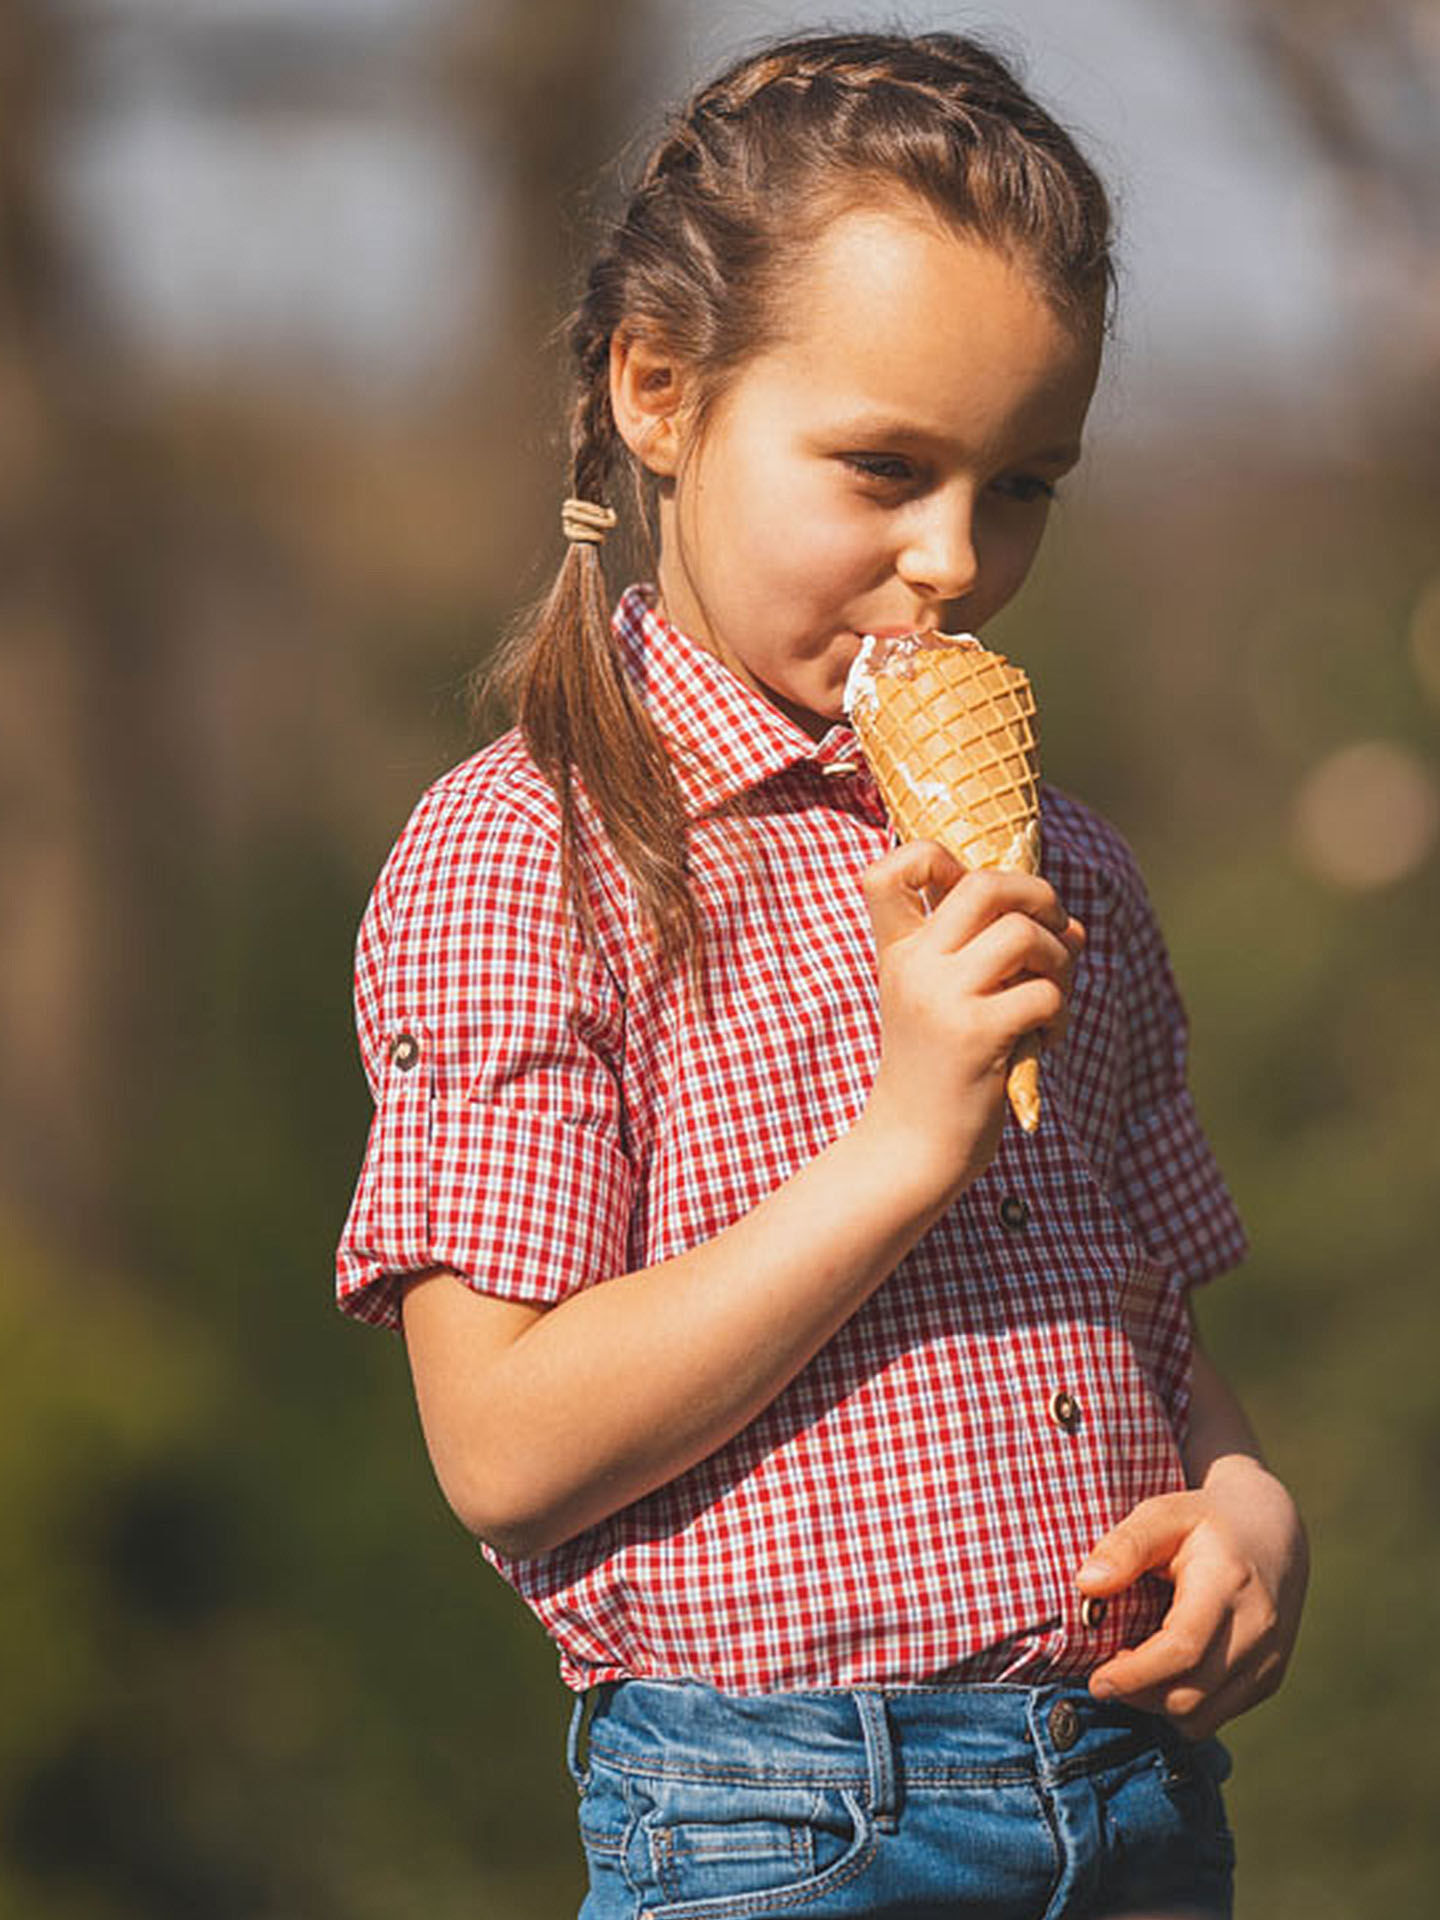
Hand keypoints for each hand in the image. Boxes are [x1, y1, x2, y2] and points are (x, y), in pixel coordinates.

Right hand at [859, 841, 1083, 1202]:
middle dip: (1038, 897)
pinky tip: (1045, 1037)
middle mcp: (914, 966)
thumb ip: (984, 954)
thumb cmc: (937, 1071)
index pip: (890, 868)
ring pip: (1024, 933)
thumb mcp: (938, 1002)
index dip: (937, 858)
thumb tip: (1071, 924)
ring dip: (1059, 959)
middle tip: (1053, 932)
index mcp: (898, 952)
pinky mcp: (977, 1034)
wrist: (911, 1147)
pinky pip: (1044, 991)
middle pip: (984, 882)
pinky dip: (1059, 1010)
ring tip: (1052, 994)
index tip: (979, 896)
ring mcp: (942, 998)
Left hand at [1078, 1456, 1308, 1739]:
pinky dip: (1184, 1706)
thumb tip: (1087, 1584)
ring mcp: (1269, 1659)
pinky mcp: (1269, 1679)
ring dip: (1158, 1704)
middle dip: (1138, 1694)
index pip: (1182, 1649)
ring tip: (1135, 1667)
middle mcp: (1258, 1629)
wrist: (1271, 1533)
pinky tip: (1164, 1672)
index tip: (1098, 1681)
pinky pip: (1218, 1715)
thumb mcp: (1161, 1515)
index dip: (1135, 1675)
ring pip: (1203, 1716)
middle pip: (1190, 1694)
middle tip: (1107, 1669)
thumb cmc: (1204, 1521)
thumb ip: (1125, 1547)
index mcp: (1228, 1584)